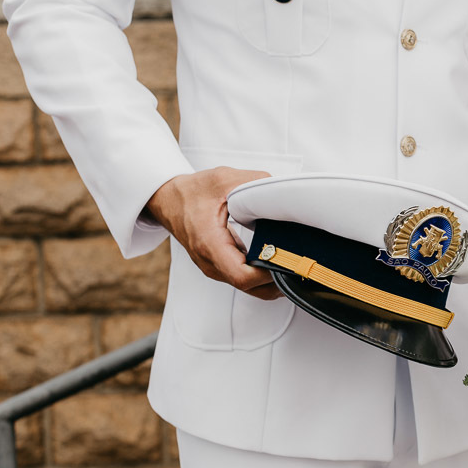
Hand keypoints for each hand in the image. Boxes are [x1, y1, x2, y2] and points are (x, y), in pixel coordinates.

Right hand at [145, 167, 281, 299]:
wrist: (168, 199)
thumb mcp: (225, 179)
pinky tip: (279, 263)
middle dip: (277, 280)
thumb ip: (257, 183)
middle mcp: (211, 262)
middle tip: (300, 264)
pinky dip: (263, 276)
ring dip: (272, 280)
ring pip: (249, 288)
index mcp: (210, 244)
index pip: (243, 276)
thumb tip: (285, 192)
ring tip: (294, 264)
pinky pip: (244, 280)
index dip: (269, 275)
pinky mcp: (219, 266)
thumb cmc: (192, 191)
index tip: (288, 261)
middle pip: (251, 288)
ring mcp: (214, 268)